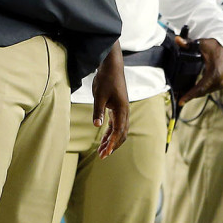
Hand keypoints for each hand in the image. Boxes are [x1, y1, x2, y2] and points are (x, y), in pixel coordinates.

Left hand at [92, 43, 128, 157]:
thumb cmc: (106, 79)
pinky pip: (116, 124)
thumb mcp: (99, 95)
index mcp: (122, 109)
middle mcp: (125, 111)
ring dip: (111, 140)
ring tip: (101, 150)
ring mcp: (122, 110)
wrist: (112, 66)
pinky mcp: (118, 107)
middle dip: (113, 145)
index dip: (112, 143)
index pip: (118, 131)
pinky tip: (104, 139)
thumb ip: (98, 111)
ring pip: (119, 130)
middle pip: (121, 134)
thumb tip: (97, 125)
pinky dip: (110, 132)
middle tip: (102, 155)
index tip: (105, 153)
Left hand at [176, 38, 222, 104]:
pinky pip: (211, 89)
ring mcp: (222, 83)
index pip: (200, 88)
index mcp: (214, 73)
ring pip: (207, 91)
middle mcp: (219, 81)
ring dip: (196, 94)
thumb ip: (188, 43)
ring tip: (184, 96)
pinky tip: (195, 91)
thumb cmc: (216, 46)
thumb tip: (177, 40)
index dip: (189, 95)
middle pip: (202, 92)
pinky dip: (202, 90)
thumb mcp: (202, 44)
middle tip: (179, 99)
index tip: (181, 101)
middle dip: (190, 96)